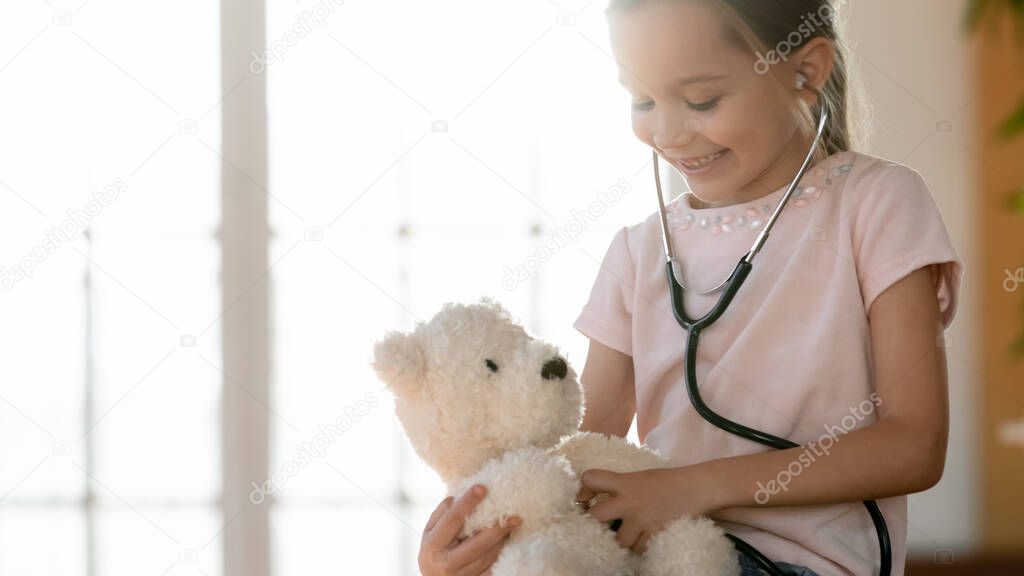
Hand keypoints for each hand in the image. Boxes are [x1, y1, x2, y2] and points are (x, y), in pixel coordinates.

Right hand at [418, 484, 521, 575]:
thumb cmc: (433, 550)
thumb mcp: (430, 531)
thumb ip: (441, 514)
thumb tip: (457, 497)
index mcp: (433, 545)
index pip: (453, 520)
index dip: (468, 503)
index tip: (483, 488)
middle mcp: (446, 564)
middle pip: (477, 544)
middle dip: (498, 530)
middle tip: (515, 517)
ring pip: (487, 557)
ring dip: (502, 542)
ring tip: (513, 527)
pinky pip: (492, 569)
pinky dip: (501, 556)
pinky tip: (508, 544)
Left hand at [576, 467, 717, 554]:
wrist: (696, 488)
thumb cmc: (667, 482)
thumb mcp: (639, 477)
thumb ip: (620, 486)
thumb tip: (596, 498)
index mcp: (624, 482)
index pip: (591, 478)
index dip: (583, 488)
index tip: (584, 498)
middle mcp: (629, 501)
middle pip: (595, 516)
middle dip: (593, 523)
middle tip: (597, 527)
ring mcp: (641, 520)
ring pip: (619, 541)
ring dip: (624, 540)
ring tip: (632, 533)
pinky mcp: (655, 534)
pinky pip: (639, 549)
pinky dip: (641, 546)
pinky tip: (647, 538)